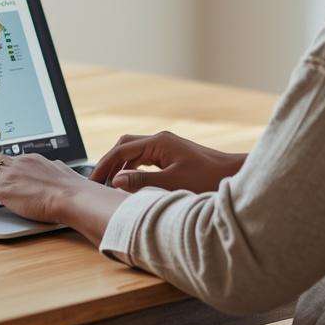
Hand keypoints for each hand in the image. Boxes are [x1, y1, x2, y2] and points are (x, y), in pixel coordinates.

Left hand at [0, 152, 95, 223]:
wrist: (69, 197)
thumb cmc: (71, 190)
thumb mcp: (63, 172)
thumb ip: (56, 169)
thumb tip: (57, 169)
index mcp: (33, 159)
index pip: (13, 159)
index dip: (6, 167)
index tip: (4, 174)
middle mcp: (19, 163)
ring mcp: (9, 175)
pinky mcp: (3, 190)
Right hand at [90, 130, 246, 193]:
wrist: (233, 174)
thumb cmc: (207, 178)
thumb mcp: (172, 184)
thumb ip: (141, 182)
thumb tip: (115, 181)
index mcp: (159, 142)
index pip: (122, 150)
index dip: (104, 166)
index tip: (92, 182)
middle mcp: (161, 140)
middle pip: (125, 146)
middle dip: (109, 163)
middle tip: (96, 182)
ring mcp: (166, 146)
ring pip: (134, 152)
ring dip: (120, 166)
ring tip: (108, 185)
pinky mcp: (171, 154)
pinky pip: (144, 158)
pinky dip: (132, 168)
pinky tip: (129, 182)